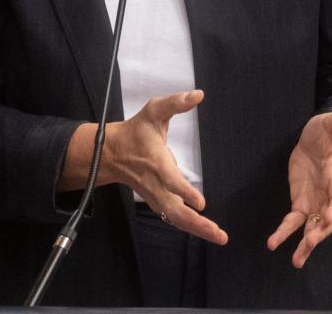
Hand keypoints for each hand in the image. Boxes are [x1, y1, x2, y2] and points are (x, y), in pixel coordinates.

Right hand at [74, 90, 226, 244]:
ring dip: (197, 229)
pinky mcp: (158, 201)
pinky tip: (208, 232)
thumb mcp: (153, 111)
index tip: (202, 203)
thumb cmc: (137, 131)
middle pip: (174, 211)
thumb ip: (175, 102)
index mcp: (156, 163)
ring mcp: (156, 196)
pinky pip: (174, 218)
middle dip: (197, 223)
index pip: (170, 180)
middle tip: (218, 233)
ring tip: (220, 237)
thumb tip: (198, 94)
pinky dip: (190, 227)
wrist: (112, 153)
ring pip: (175, 218)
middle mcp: (156, 184)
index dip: (184, 192)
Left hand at [265, 109, 331, 267]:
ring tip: (297, 262)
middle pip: (329, 219)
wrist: (317, 141)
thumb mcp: (331, 123)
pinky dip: (284, 233)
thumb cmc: (327, 132)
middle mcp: (329, 195)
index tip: (330, 215)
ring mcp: (316, 202)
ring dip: (306, 245)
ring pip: (312, 228)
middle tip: (310, 243)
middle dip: (320, 231)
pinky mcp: (301, 203)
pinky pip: (293, 222)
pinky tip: (273, 245)